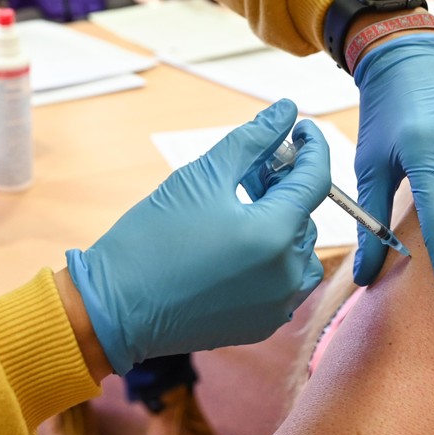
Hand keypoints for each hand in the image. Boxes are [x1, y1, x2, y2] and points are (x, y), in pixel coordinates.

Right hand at [66, 99, 330, 373]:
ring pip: (300, 249)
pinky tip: (236, 243)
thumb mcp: (202, 176)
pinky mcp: (263, 324)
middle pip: (305, 213)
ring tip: (241, 207)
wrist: (116, 307)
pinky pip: (286, 280)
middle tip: (248, 169)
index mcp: (275, 234)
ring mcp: (278, 305)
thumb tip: (286, 109)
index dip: (311, 146)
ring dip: (281, 222)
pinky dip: (272, 256)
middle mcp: (287, 274)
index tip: (299, 127)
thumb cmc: (153, 237)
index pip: (316, 179)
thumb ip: (252, 140)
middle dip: (283, 185)